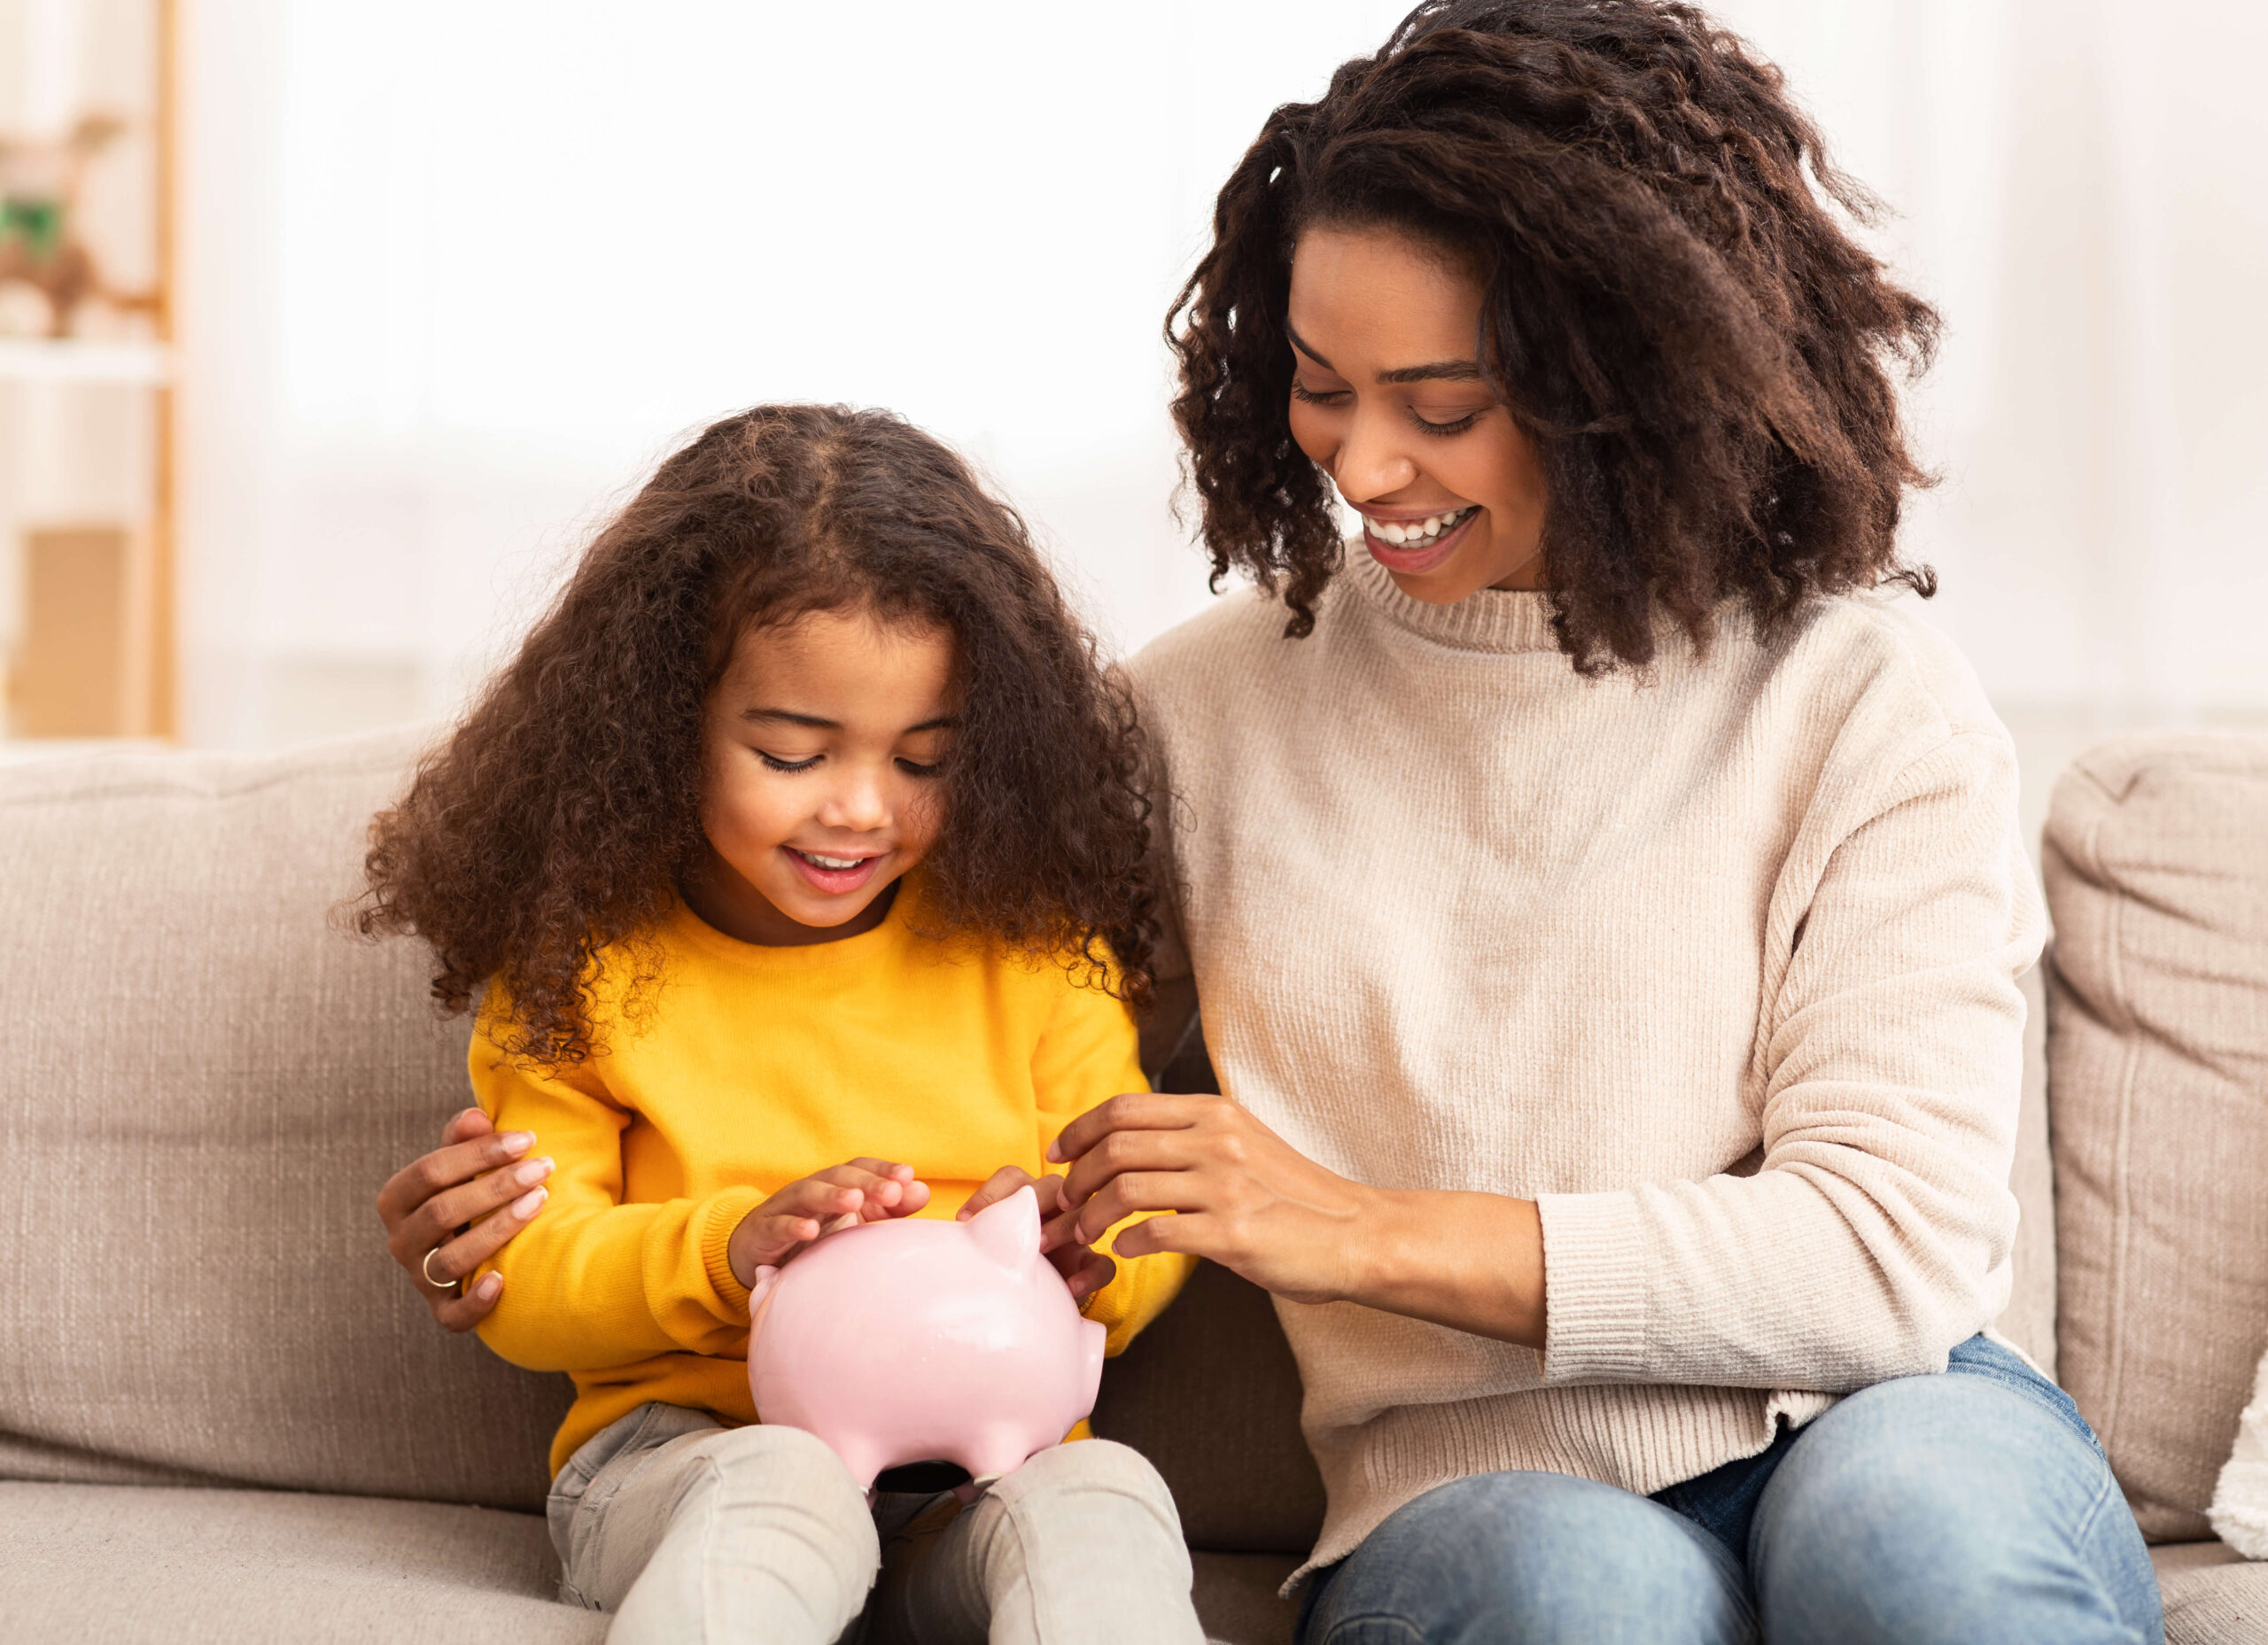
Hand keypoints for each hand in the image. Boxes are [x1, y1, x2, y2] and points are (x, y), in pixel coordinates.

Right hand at [377, 1107, 553, 1331]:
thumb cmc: (468, 1192)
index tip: (527, 1139)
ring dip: (498, 1229)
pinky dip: (475, 1302)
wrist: (470, 1242)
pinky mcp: (442, 1309)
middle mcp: (400, 1241)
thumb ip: (465, 1139)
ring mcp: (420, 1278)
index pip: (431, 1172)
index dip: (479, 1153)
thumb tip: (476, 1117)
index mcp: (397, 1200)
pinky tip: (503, 1279)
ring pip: (450, 1259)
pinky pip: (452, 1316)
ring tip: (539, 1201)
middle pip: (442, 1212)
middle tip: (543, 1168)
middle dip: (497, 1186)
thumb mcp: (462, 1164)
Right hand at [728, 1159, 930, 1289]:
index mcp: (835, 1185)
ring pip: (808, 1193)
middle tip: (892, 1191)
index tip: (908, 1176)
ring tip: (854, 1200)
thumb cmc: (814, 1235)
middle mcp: (812, 1189)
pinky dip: (792, 1226)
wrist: (756, 1253)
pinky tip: (810, 1231)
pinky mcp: (764, 1231)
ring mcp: (786, 1208)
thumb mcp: (854, 1223)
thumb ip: (889, 1208)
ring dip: (832, 1195)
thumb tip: (922, 1190)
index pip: (860, 1168)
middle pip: (839, 1176)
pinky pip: (778, 1225)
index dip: (883, 1169)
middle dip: (867, 1182)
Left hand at [959, 1166, 1115, 1302]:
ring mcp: (1075, 1234)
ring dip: (1062, 1228)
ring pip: (1081, 1214)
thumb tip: (918, 1242)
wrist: (1029, 1313)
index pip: (1012, 1178)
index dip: (991, 1193)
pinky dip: (1090, 1274)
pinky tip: (1072, 1289)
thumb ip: (959, 1242)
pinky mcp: (1090, 1265)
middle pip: (1051, 1186)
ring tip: (1042, 1250)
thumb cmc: (995, 1272)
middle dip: (1033, 1201)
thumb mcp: (975, 1252)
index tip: (964, 1219)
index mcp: (1020, 1199)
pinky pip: (1103, 1263)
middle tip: (1013, 1226)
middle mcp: (1051, 1208)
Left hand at [1048, 1093, 1372, 1305]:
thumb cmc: (1294, 1196)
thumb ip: (1193, 1135)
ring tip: (1088, 1231)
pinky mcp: (1233, 1232)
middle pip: (1116, 1145)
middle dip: (1077, 1176)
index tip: (1058, 1152)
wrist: (1355, 1233)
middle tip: (1067, 1201)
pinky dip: (1128, 1243)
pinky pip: (1157, 1234)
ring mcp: (1226, 1186)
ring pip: (1127, 1189)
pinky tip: (1126, 1251)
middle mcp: (1217, 1140)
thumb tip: (1129, 1140)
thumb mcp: (1244, 1142)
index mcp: (1215, 1112)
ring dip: (1093, 1214)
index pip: (1124, 1106)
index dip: (1079, 1129)